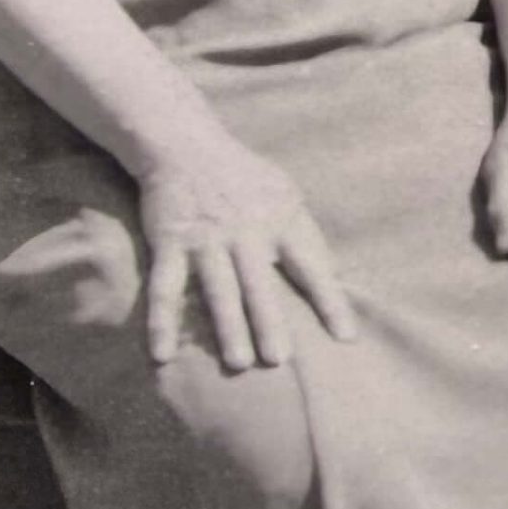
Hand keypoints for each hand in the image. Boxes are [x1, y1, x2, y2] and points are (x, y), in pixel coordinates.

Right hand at [135, 131, 356, 370]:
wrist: (185, 144)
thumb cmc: (244, 177)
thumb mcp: (285, 194)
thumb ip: (305, 235)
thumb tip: (334, 278)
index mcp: (281, 220)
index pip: (312, 266)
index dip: (330, 301)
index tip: (345, 337)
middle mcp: (245, 232)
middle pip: (260, 284)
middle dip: (270, 322)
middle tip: (280, 360)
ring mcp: (206, 239)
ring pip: (217, 289)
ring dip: (227, 328)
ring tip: (239, 363)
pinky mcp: (170, 243)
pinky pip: (165, 288)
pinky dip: (161, 323)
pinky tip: (162, 355)